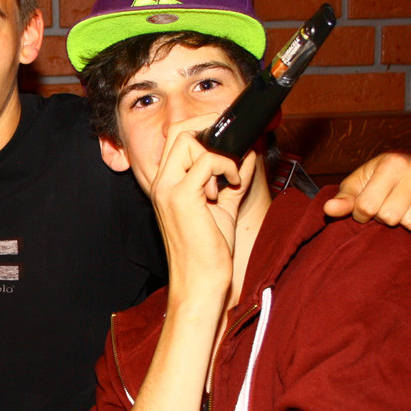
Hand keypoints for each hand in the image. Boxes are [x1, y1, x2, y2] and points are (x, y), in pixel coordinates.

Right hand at [150, 117, 255, 297]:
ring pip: (189, 140)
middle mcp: (162, 183)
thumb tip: (248, 153)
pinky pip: (206, 161)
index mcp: (166, 185)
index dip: (202, 129)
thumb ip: (231, 179)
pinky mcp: (182, 197)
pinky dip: (226, 166)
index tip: (226, 139)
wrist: (201, 281)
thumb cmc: (208, 252)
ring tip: (227, 181)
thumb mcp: (222, 207)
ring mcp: (168, 189)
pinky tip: (232, 184)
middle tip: (231, 148)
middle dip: (209, 129)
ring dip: (217, 155)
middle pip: (179, 131)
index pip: (175, 138)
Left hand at [324, 152, 410, 232]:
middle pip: (390, 216)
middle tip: (383, 207)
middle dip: (381, 217)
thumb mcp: (355, 187)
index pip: (368, 207)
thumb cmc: (374, 182)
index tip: (364, 207)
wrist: (404, 174)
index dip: (361, 213)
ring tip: (399, 208)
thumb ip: (343, 200)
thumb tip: (329, 209)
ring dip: (401, 222)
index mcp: (392, 162)